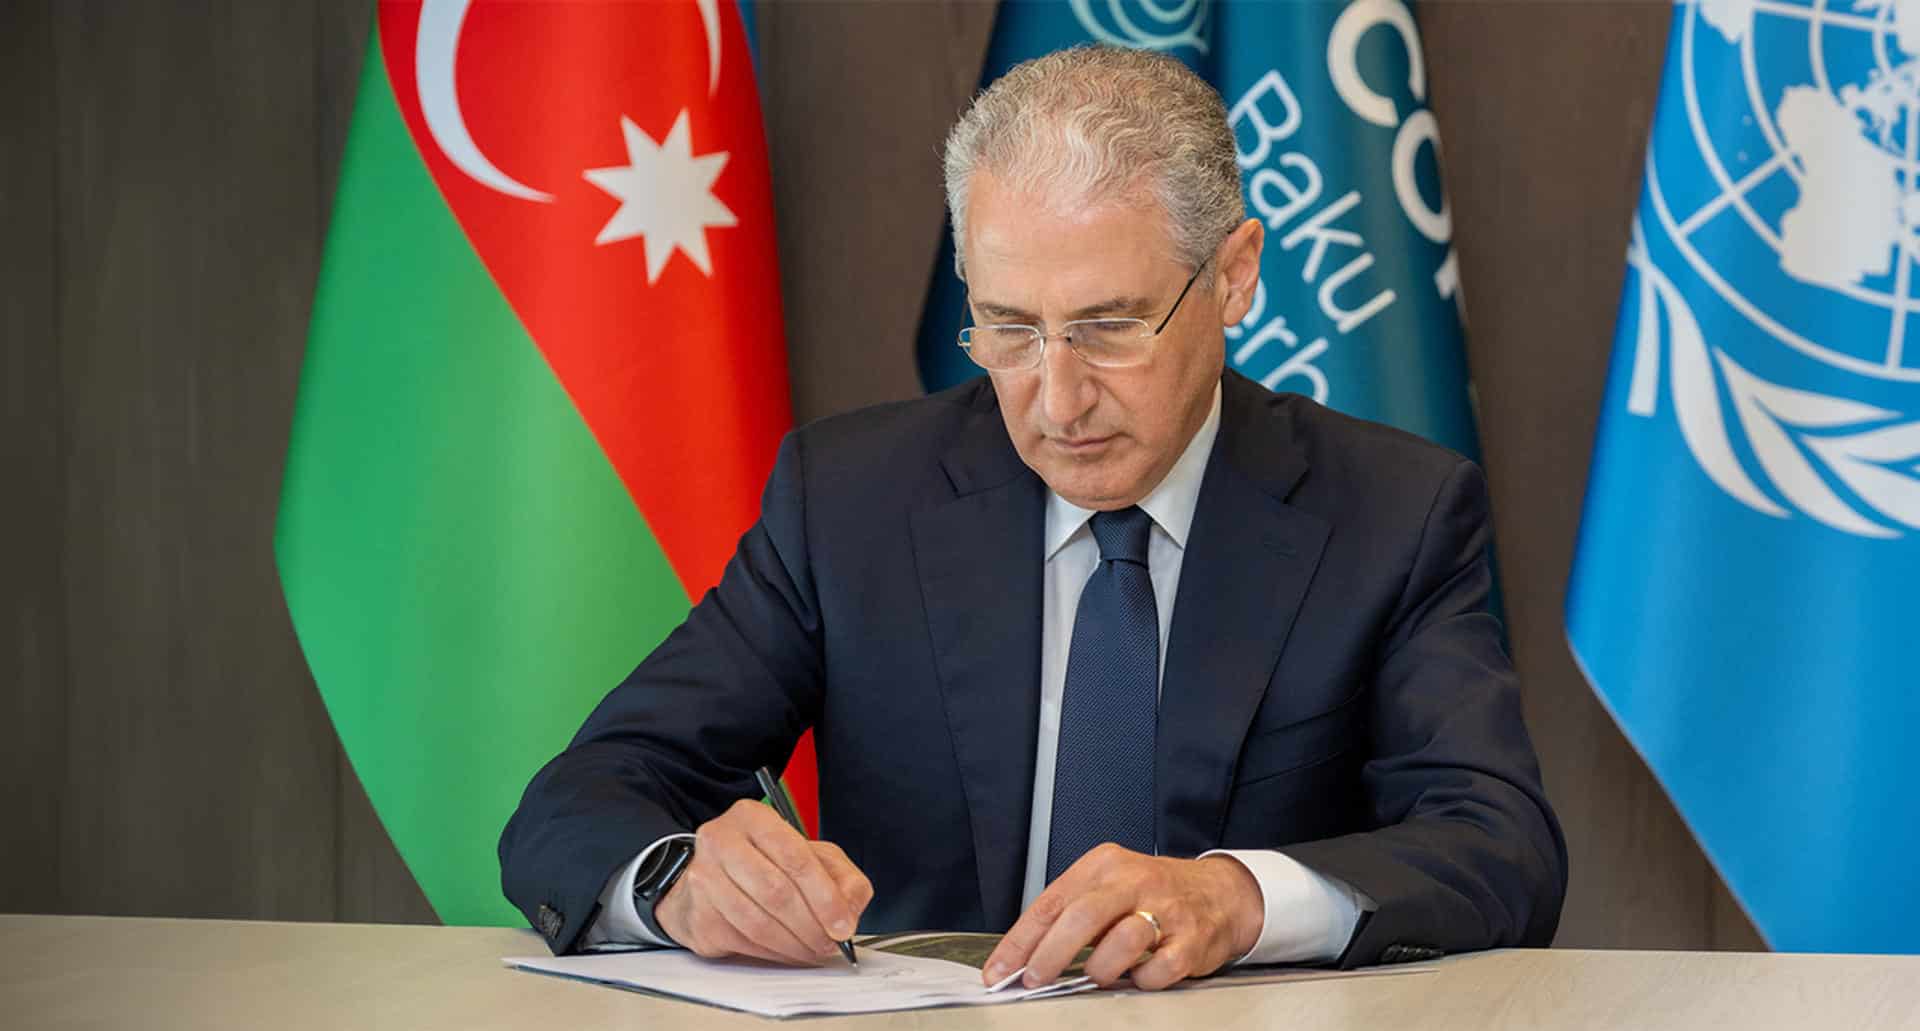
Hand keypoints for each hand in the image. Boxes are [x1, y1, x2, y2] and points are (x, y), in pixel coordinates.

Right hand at [653, 798, 873, 963]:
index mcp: (752, 817)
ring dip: (793, 945)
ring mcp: (703, 878)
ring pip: (758, 922)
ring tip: (812, 950)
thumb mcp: (810, 856)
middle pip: (776, 891)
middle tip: (830, 943)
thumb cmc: (765, 864)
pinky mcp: (697, 915)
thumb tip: (849, 910)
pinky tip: (787, 952)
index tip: (842, 925)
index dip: (824, 896)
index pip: (794, 857)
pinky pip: (742, 942)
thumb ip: (841, 876)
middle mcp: (721, 841)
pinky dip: (772, 954)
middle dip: (811, 926)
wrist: (711, 881)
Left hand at [982, 845, 1262, 990]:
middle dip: (1050, 956)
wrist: (1219, 893)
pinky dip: (1143, 981)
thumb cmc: (1153, 894)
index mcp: (1103, 865)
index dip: (1019, 942)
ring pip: (1122, 941)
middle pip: (1082, 917)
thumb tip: (1024, 957)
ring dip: (1101, 969)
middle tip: (1034, 981)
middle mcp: (1133, 881)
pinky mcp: (1192, 938)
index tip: (999, 971)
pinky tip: (1140, 976)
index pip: (1049, 903)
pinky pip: (1159, 969)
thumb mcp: (1106, 889)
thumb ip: (1069, 917)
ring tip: (1099, 974)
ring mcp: (1166, 908)